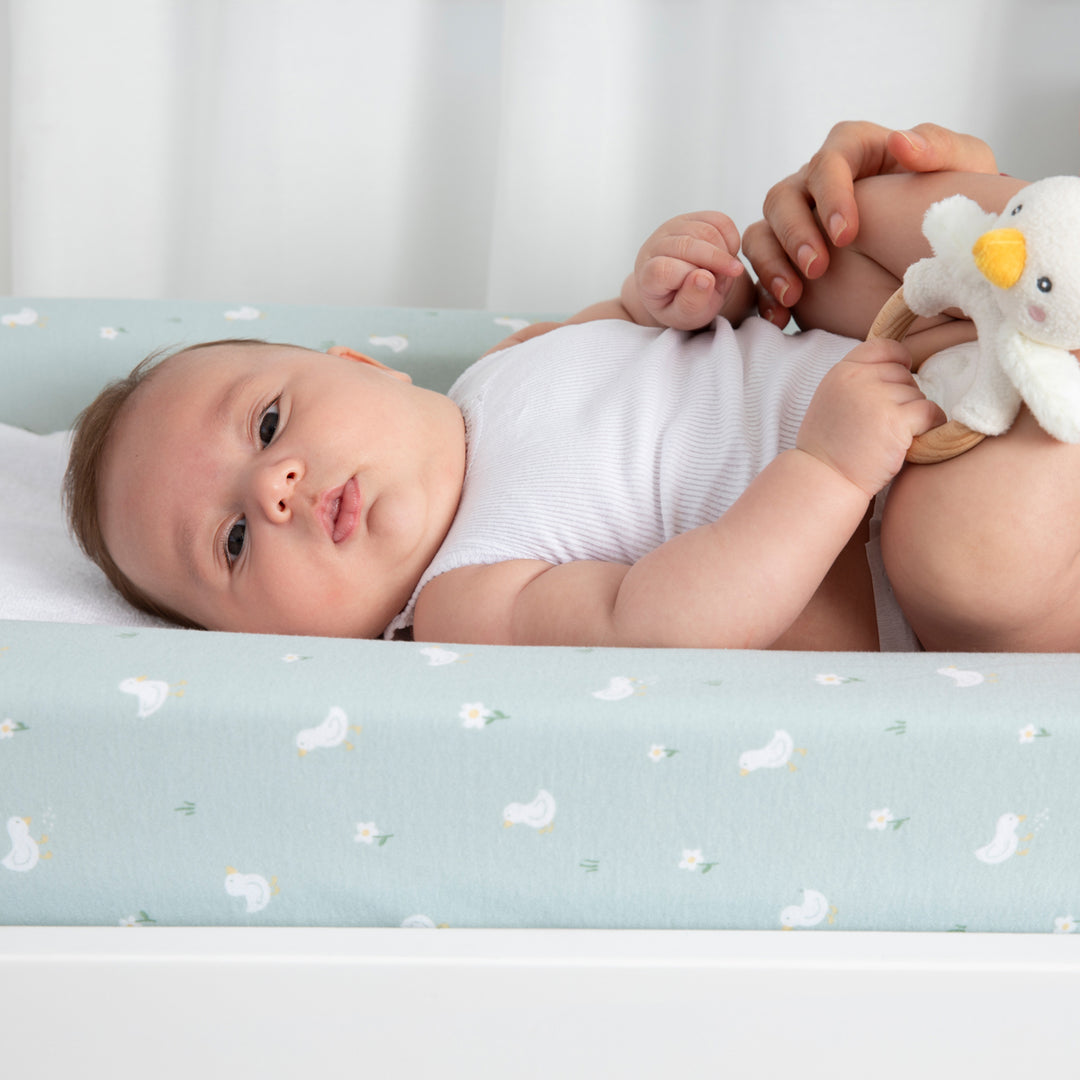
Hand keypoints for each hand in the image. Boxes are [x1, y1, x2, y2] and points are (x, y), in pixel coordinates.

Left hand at [626, 211, 746, 329]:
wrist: (684, 288)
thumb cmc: (682, 305)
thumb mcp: (686, 317)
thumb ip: (692, 302)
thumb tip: (705, 278)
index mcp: (647, 276)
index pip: (663, 270)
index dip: (691, 276)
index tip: (713, 284)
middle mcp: (654, 248)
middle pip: (686, 244)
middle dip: (716, 258)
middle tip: (734, 273)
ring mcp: (672, 228)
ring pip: (705, 229)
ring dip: (724, 250)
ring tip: (725, 270)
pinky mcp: (692, 218)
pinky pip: (719, 220)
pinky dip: (731, 238)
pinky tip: (728, 255)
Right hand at [743, 121, 998, 325]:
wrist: (941, 243)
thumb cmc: (951, 200)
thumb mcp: (964, 168)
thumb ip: (941, 148)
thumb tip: (901, 143)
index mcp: (855, 152)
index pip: (828, 161)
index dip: (830, 194)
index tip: (847, 234)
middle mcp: (816, 183)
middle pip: (783, 196)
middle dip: (795, 234)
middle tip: (818, 268)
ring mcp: (797, 219)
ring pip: (761, 232)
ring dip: (771, 264)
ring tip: (792, 296)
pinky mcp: (787, 256)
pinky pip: (760, 270)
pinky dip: (764, 295)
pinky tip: (781, 317)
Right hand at [796, 338, 946, 497]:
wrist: (824, 479)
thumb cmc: (829, 447)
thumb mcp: (832, 400)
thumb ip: (856, 380)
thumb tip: (897, 366)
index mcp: (841, 371)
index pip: (883, 347)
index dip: (898, 361)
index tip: (899, 378)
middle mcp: (858, 379)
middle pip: (903, 375)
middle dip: (902, 397)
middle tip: (883, 425)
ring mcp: (877, 398)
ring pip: (917, 395)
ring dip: (912, 417)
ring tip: (888, 438)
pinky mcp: (896, 421)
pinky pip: (930, 412)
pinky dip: (930, 426)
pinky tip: (913, 440)